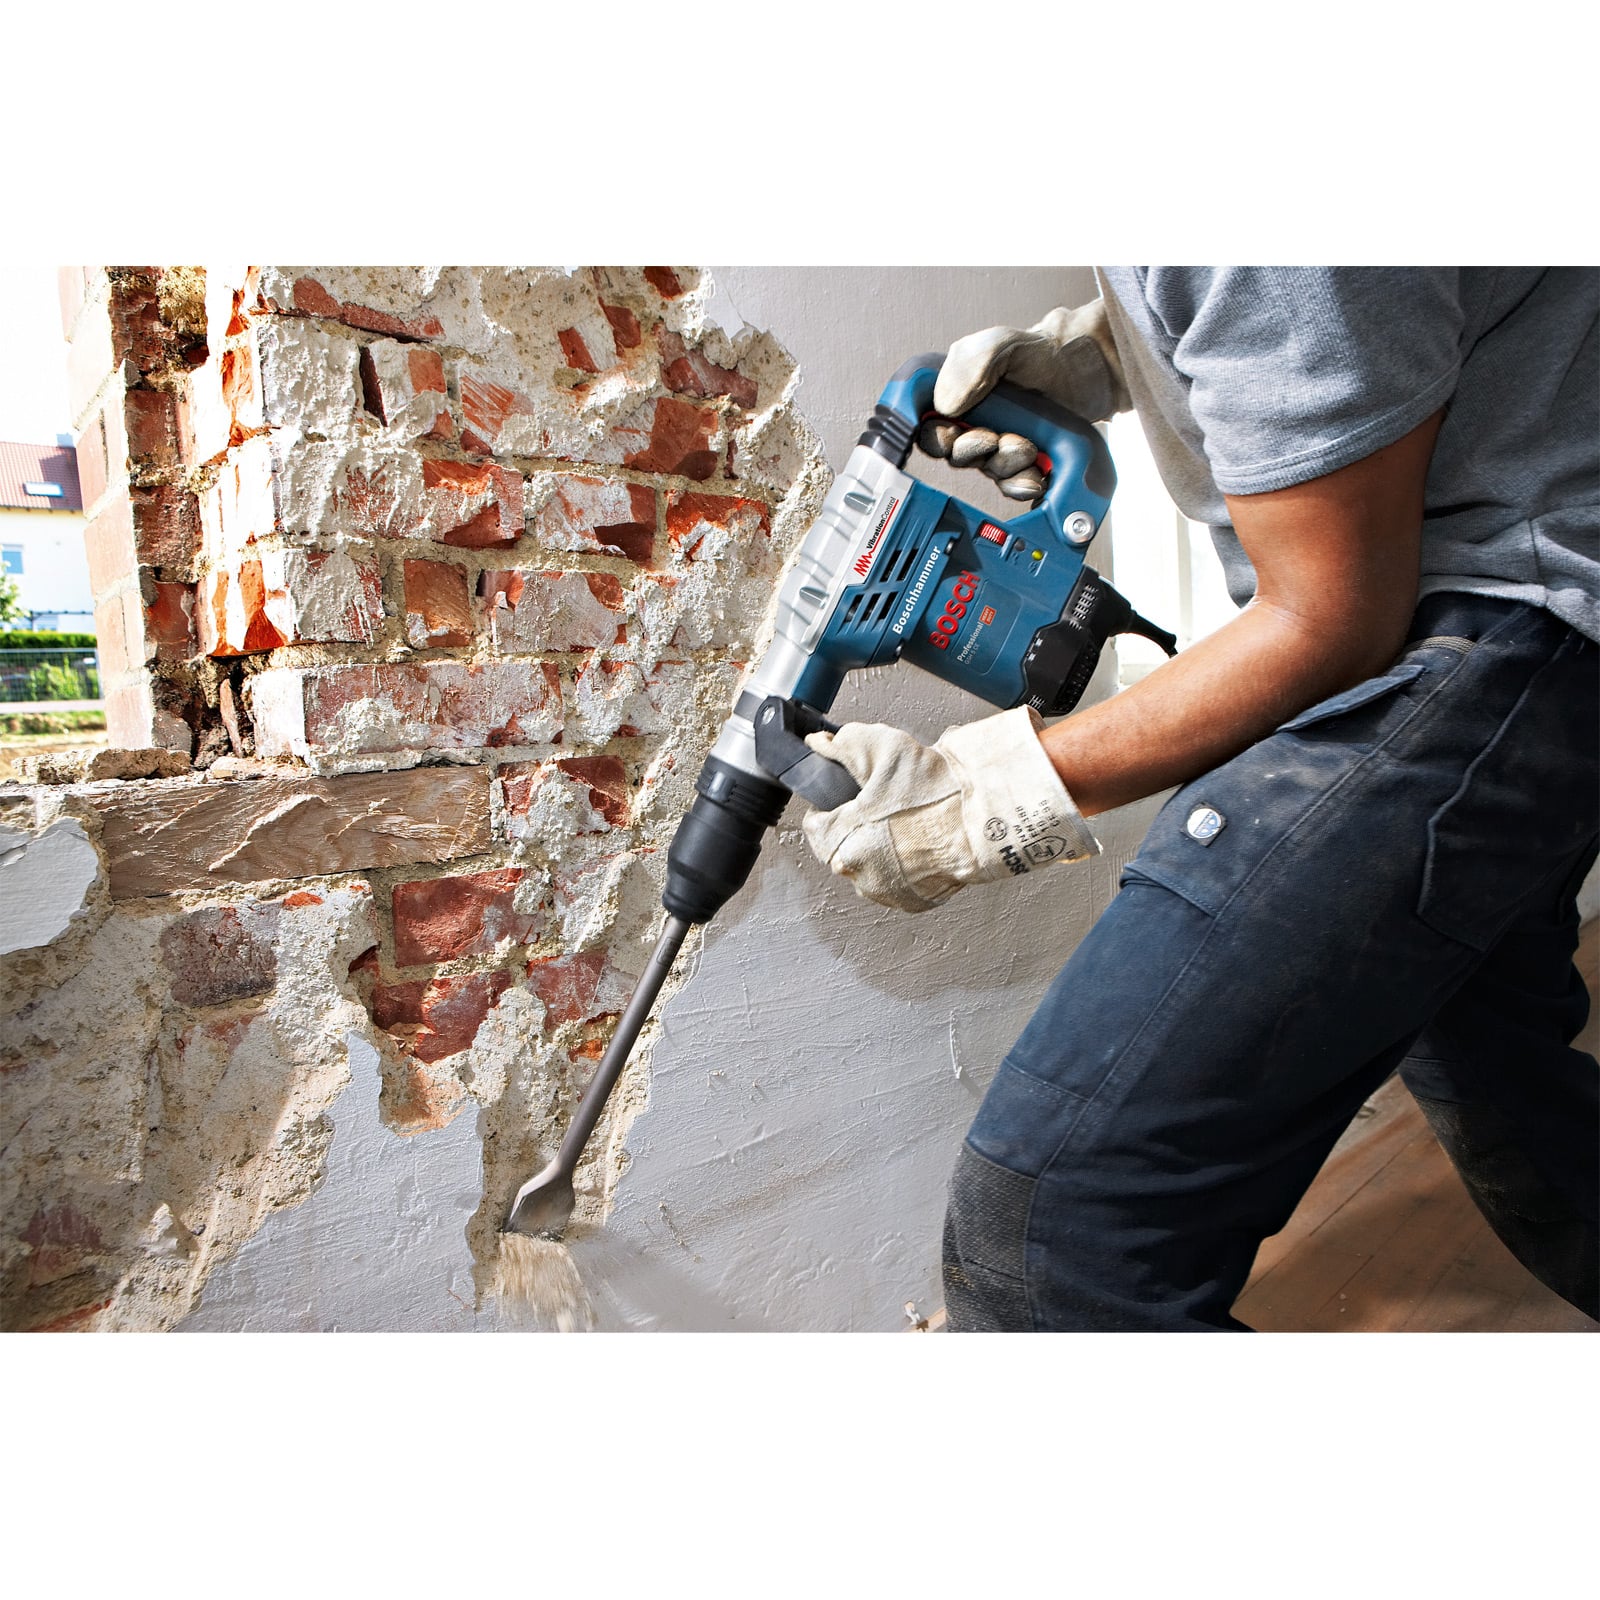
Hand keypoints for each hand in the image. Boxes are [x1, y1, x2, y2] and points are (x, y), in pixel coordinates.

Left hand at [800, 707, 1098, 912]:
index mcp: (840, 841)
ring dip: (877, 849)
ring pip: (867, 867)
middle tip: (881, 807)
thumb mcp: (885, 749)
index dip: (829, 806)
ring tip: (903, 825)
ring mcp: (884, 892)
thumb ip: (844, 745)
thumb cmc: (936, 791)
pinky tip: (918, 844)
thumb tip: (820, 745)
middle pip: (840, 847)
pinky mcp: (910, 902)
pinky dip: (901, 866)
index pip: (814, 825)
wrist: (981, 822)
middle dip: (855, 828)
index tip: (846, 799)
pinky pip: (894, 882)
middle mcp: (857, 873)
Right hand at [921, 300, 1131, 499]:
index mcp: (956, 396)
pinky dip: (1019, 484)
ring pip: (986, 469)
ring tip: (1026, 445)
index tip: (950, 433)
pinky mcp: (1021, 463)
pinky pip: (1011, 484)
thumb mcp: (999, 345)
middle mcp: (973, 422)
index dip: (934, 436)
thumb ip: (968, 365)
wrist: (1083, 370)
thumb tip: (944, 404)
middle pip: (955, 454)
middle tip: (991, 438)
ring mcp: (997, 445)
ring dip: (1004, 462)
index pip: (927, 427)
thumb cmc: (1041, 354)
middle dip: (973, 450)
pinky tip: (1032, 476)